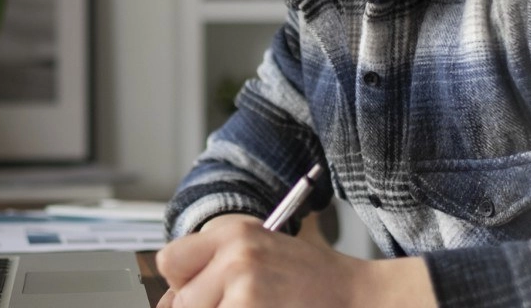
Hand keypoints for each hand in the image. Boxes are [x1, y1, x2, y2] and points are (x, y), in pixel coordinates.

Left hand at [154, 215, 435, 307]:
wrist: (361, 300)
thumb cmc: (316, 284)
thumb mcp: (263, 258)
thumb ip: (216, 272)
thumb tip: (169, 305)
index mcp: (234, 231)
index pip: (170, 260)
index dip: (182, 286)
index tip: (199, 298)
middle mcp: (234, 253)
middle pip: (180, 301)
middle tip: (243, 306)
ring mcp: (243, 285)